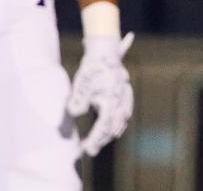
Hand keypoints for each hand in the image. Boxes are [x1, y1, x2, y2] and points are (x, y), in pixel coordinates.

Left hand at [67, 32, 134, 156]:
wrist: (105, 51)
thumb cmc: (91, 69)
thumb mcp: (80, 85)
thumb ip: (77, 101)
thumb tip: (75, 114)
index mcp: (112, 100)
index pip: (104, 126)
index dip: (95, 139)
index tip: (86, 150)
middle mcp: (122, 100)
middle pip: (114, 126)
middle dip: (102, 139)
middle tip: (89, 150)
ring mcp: (127, 97)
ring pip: (121, 121)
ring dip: (110, 132)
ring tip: (98, 142)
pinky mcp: (127, 94)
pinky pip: (126, 113)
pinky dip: (119, 123)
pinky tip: (114, 129)